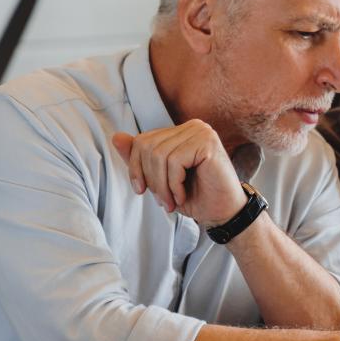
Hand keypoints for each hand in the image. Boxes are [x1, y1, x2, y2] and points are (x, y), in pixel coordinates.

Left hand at [111, 119, 243, 227]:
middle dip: (150, 179)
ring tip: (172, 201)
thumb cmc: (195, 196)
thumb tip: (116, 137)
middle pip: (148, 147)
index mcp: (181, 131)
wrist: (223, 213)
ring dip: (162, 185)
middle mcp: (192, 127)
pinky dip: (174, 184)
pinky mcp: (207, 143)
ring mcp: (201, 132)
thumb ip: (140, 158)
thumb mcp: (160, 178)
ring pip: (159, 155)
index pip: (142, 141)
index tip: (142, 191)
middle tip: (163, 201)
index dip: (136, 168)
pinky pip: (175, 161)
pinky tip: (183, 195)